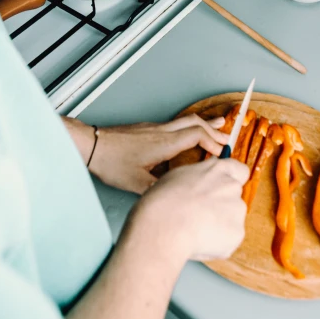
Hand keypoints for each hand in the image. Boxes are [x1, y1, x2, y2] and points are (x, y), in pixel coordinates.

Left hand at [89, 115, 229, 193]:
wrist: (91, 145)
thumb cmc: (112, 162)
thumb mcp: (137, 183)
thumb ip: (160, 189)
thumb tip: (176, 197)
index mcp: (164, 143)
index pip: (196, 135)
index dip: (213, 143)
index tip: (223, 154)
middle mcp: (161, 131)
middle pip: (194, 123)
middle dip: (214, 129)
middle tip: (228, 136)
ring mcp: (153, 128)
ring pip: (184, 121)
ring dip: (202, 124)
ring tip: (216, 126)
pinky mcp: (146, 129)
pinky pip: (174, 124)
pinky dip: (188, 127)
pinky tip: (186, 136)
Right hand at [132, 158, 248, 264]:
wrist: (165, 224)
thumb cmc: (164, 198)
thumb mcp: (180, 175)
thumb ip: (201, 175)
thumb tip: (206, 177)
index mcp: (217, 169)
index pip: (240, 171)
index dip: (233, 181)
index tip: (223, 189)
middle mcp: (231, 187)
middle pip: (234, 198)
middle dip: (222, 206)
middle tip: (202, 215)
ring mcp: (237, 210)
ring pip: (232, 219)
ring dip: (220, 225)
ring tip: (196, 229)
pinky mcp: (237, 233)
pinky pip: (229, 239)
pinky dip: (218, 242)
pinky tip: (199, 240)